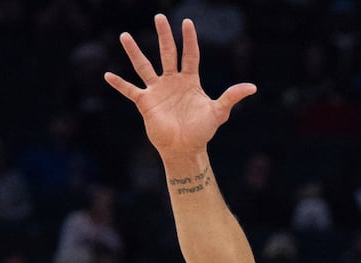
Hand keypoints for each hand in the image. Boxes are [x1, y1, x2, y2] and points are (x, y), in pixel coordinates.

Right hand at [104, 14, 256, 161]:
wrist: (186, 148)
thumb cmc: (202, 131)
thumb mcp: (218, 112)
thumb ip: (232, 97)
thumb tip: (253, 87)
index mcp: (190, 81)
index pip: (190, 55)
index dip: (189, 40)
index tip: (187, 23)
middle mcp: (172, 81)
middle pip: (167, 53)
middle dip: (164, 35)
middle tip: (159, 17)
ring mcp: (157, 90)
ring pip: (144, 66)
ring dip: (134, 52)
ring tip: (125, 36)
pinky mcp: (145, 102)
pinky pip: (130, 90)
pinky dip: (119, 84)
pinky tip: (107, 75)